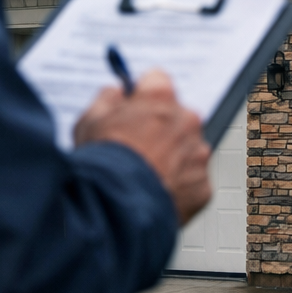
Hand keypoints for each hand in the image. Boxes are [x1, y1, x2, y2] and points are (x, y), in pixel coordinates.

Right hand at [73, 68, 211, 224]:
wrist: (112, 212)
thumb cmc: (100, 166)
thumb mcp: (88, 122)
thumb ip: (107, 99)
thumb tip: (116, 92)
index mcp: (160, 99)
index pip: (157, 81)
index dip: (141, 96)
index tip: (134, 106)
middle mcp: (186, 120)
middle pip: (176, 116)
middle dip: (159, 128)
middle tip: (136, 148)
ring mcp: (198, 153)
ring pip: (187, 148)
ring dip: (171, 157)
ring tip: (144, 176)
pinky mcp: (203, 185)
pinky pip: (192, 180)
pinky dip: (178, 186)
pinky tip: (155, 193)